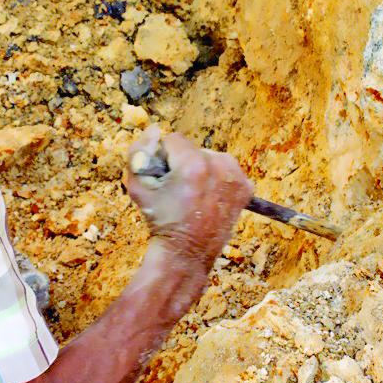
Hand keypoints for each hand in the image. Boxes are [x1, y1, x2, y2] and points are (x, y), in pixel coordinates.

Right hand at [124, 126, 252, 271]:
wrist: (185, 252)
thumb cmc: (159, 219)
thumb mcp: (137, 185)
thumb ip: (138, 152)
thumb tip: (154, 130)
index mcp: (193, 164)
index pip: (173, 139)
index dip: (164, 157)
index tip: (164, 177)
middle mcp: (219, 167)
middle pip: (193, 149)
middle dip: (182, 162)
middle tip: (178, 189)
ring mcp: (236, 178)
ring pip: (210, 157)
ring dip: (200, 168)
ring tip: (193, 194)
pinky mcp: (245, 188)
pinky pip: (225, 170)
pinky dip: (216, 179)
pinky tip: (207, 197)